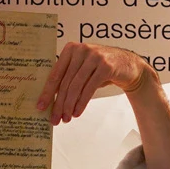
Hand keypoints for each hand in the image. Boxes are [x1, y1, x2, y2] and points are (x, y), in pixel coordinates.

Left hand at [37, 42, 151, 124]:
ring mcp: (94, 57)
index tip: (40, 107)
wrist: (129, 65)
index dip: (47, 92)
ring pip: (76, 86)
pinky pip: (89, 88)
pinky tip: (77, 112)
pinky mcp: (106, 66)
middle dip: (59, 103)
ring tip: (66, 118)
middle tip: (55, 119)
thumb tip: (50, 100)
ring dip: (69, 105)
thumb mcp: (82, 69)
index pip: (55, 74)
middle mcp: (81, 50)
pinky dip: (82, 103)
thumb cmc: (100, 69)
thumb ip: (67, 78)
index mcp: (70, 49)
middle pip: (65, 82)